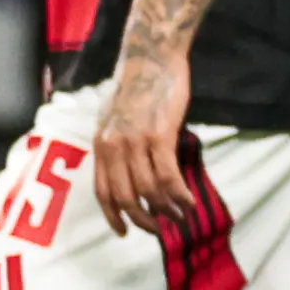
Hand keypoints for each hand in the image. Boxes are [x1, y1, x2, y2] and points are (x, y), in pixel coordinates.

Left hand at [91, 51, 193, 234]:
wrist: (151, 56)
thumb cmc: (137, 84)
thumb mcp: (112, 116)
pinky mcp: (159, 135)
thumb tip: (125, 170)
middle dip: (143, 220)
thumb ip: (115, 144)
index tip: (124, 232)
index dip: (113, 216)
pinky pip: (168, 176)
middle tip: (159, 229)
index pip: (102, 191)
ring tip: (180, 216)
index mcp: (100, 143)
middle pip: (125, 197)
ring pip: (149, 190)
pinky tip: (188, 202)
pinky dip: (179, 195)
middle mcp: (113, 146)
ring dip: (166, 210)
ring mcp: (135, 142)